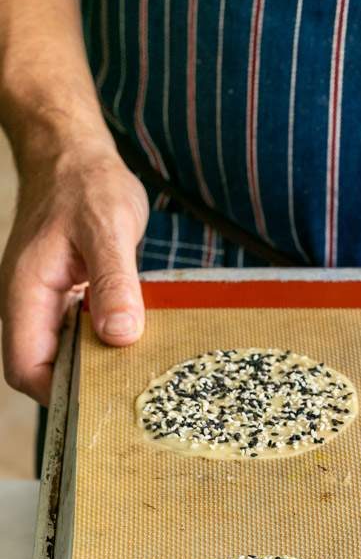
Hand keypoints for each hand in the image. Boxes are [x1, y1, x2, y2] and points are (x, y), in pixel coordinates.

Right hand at [0, 140, 148, 403]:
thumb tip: (120, 334)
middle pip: (43, 368)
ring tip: (138, 376)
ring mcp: (45, 302)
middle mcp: (28, 304)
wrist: (75, 155)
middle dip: (81, 388)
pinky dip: (103, 344)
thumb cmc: (87, 185)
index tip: (102, 403)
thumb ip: (113, 282)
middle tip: (130, 395)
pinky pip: (78, 334)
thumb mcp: (108, 230)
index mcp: (25, 292)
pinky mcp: (64, 297)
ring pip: (62, 354)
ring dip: (95, 367)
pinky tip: (135, 345)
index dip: (57, 395)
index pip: (24, 366)